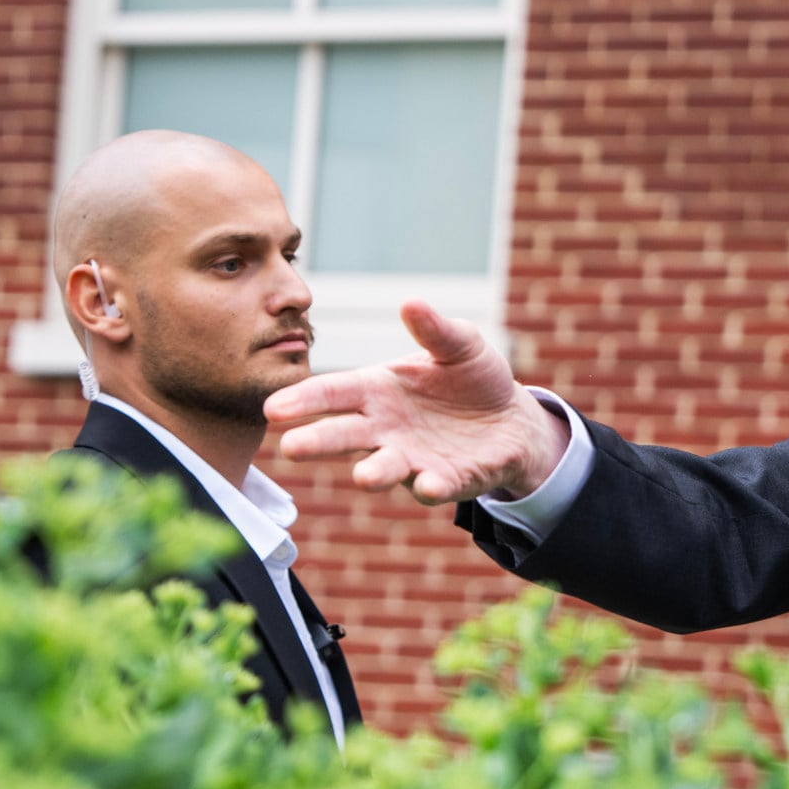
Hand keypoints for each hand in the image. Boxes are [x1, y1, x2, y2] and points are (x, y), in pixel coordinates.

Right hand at [264, 301, 568, 504]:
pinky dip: (432, 486)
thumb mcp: (460, 346)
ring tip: (363, 477)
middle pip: (344, 435)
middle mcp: (385, 428)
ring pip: (384, 468)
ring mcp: (412, 458)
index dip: (304, 399)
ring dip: (373, 473)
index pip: (334, 392)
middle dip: (318, 442)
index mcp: (378, 390)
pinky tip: (431, 483)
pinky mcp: (447, 480)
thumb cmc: (472, 378)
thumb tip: (410, 302)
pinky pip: (435, 486)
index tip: (275, 408)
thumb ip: (435, 330)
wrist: (513, 419)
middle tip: (290, 448)